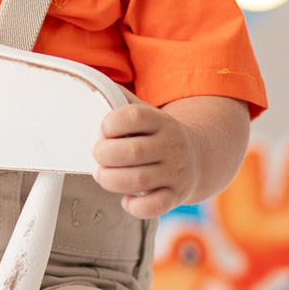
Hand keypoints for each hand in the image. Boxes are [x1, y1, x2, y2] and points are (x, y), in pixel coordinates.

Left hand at [92, 101, 200, 218]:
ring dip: (110, 180)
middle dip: (104, 155)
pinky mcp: (176, 196)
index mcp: (160, 121)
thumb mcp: (145, 112)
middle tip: (97, 155)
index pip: (134, 117)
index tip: (103, 130)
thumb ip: (119, 99)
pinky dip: (135, 206)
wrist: (197, 156)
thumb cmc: (155, 134)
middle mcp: (171, 145)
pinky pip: (155, 206)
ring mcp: (175, 172)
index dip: (110, 124)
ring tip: (102, 174)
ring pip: (139, 180)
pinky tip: (126, 198)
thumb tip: (91, 83)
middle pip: (133, 151)